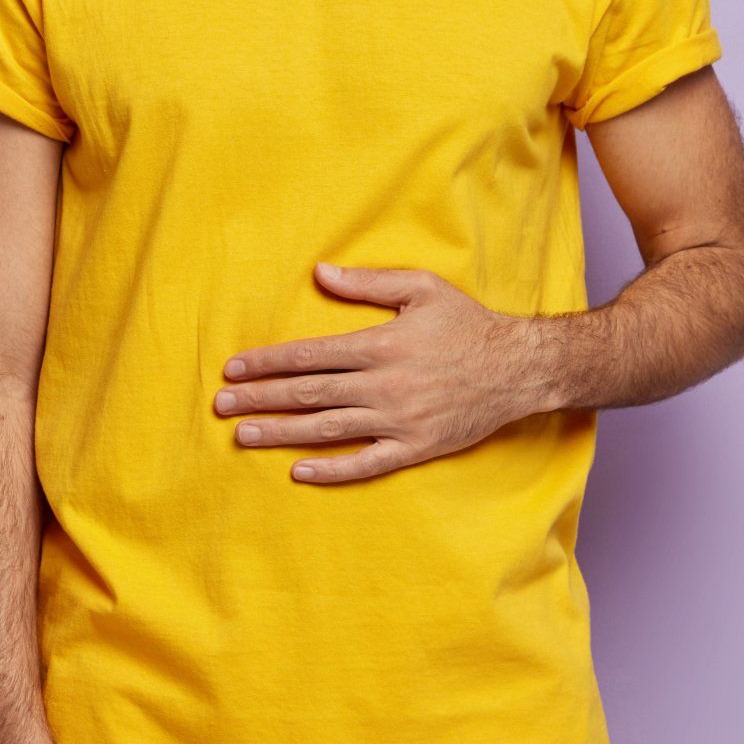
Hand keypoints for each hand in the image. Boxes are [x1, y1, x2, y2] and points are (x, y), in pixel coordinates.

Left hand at [215, 261, 549, 483]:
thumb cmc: (468, 324)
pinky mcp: (417, 447)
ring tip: (244, 436)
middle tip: (221, 406)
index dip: (266, 363)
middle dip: (260, 400)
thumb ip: (367, 283)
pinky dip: (332, 470)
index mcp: (379, 345)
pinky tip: (299, 471)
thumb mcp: (421, 288)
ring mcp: (400, 420)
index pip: (308, 355)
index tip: (232, 370)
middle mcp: (384, 385)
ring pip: (328, 430)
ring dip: (281, 434)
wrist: (522, 368)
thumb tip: (318, 272)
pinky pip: (367, 463)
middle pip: (307, 394)